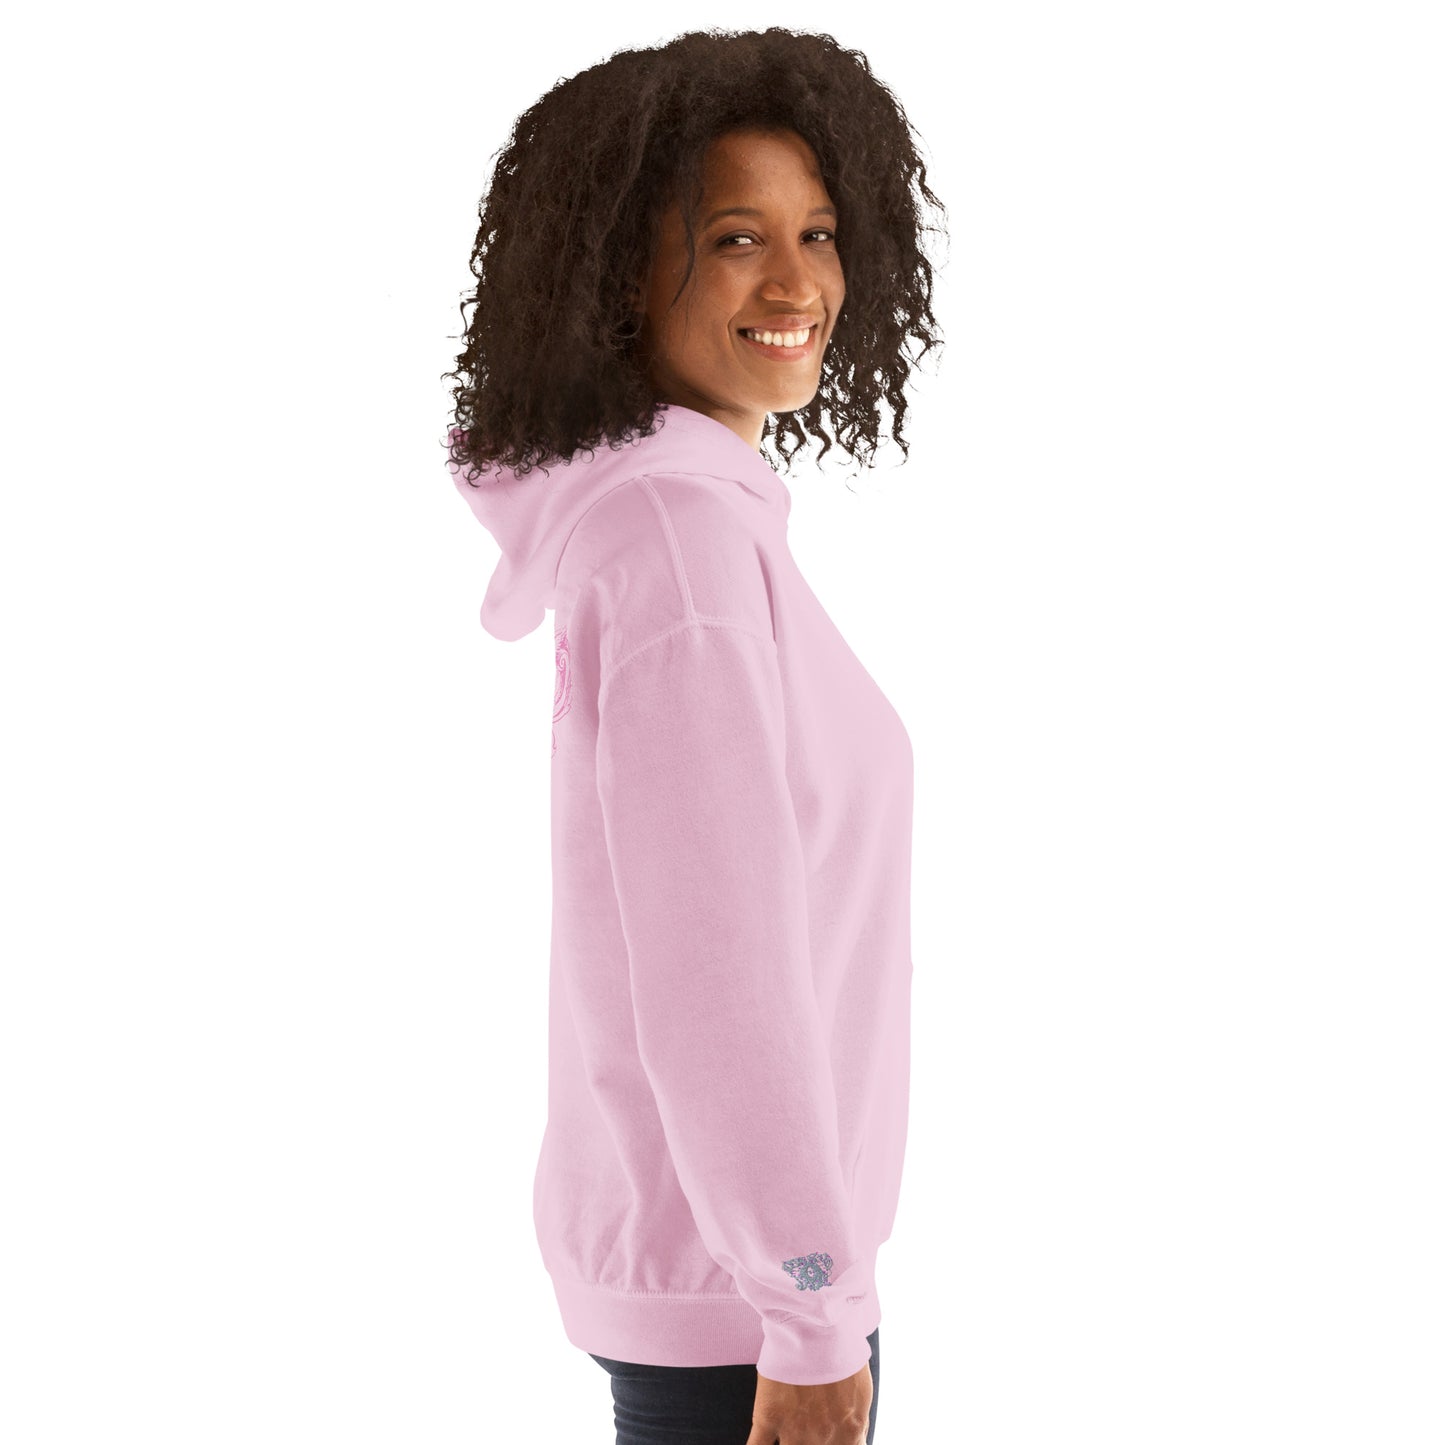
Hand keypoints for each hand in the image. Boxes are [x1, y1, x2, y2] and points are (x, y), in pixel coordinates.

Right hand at [745, 1358, 871, 1443]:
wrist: (817, 1323)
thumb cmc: (843, 1349)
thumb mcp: (861, 1391)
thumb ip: (857, 1422)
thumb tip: (855, 1436)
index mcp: (849, 1433)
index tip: (828, 1441)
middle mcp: (823, 1439)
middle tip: (805, 1432)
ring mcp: (794, 1431)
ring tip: (787, 1435)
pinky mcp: (769, 1417)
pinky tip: (761, 1443)